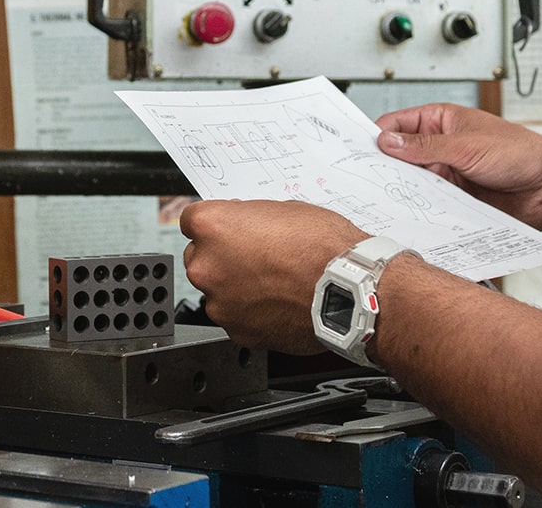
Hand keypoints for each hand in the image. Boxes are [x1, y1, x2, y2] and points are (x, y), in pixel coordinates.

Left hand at [180, 199, 366, 353]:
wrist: (349, 291)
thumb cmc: (323, 248)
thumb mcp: (282, 210)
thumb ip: (249, 219)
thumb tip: (242, 226)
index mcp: (213, 227)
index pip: (192, 220)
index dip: (215, 225)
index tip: (228, 229)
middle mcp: (207, 266)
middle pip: (199, 257)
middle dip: (222, 257)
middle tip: (255, 257)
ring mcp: (219, 302)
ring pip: (217, 290)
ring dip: (235, 286)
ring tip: (272, 282)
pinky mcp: (236, 331)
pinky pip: (234, 316)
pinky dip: (249, 311)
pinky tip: (276, 302)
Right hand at [375, 103, 541, 232]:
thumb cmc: (520, 154)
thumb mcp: (466, 145)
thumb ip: (425, 146)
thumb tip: (388, 141)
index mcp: (441, 121)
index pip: (398, 125)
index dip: (378, 136)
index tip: (359, 151)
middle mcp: (441, 147)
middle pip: (401, 156)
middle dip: (385, 166)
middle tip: (367, 179)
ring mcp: (446, 174)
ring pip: (412, 182)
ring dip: (402, 189)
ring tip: (386, 198)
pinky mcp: (453, 199)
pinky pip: (428, 203)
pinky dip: (418, 207)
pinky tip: (410, 213)